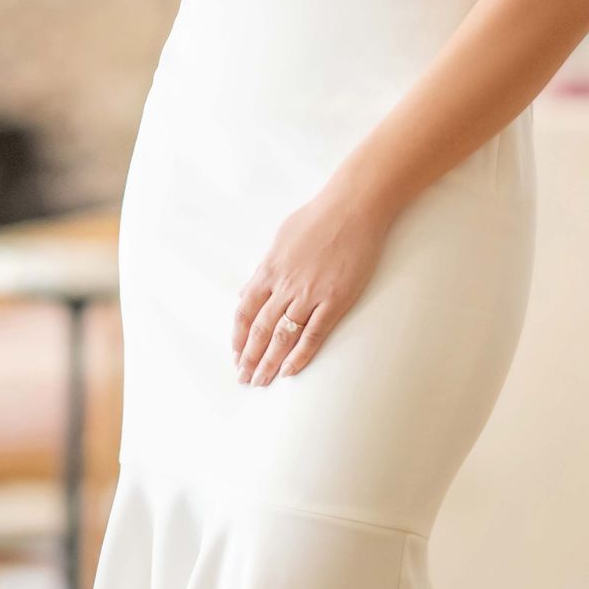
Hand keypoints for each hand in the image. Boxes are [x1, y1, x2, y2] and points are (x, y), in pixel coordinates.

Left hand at [233, 179, 391, 383]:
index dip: (237, 337)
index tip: (235, 354)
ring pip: (282, 337)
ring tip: (261, 381)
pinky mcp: (335, 300)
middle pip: (259, 330)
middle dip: (249, 358)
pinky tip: (289, 371)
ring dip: (268, 363)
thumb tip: (247, 290)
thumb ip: (263, 268)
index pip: (244, 312)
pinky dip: (299, 356)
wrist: (353, 207)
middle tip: (243, 378)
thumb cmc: (319, 218)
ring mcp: (309, 294)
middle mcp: (284, 285)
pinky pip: (313, 334)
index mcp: (269, 269)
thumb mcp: (281, 238)